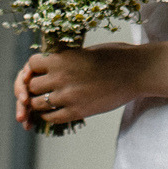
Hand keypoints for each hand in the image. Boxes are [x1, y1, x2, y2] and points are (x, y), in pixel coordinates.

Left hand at [13, 43, 138, 127]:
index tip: (39, 71)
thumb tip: (48, 67)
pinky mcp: (78, 111)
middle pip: (31, 86)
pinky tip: (54, 111)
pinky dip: (49, 116)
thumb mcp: (84, 51)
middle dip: (35, 87)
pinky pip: (51, 118)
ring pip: (38, 103)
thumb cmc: (114, 56)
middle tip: (42, 88)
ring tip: (47, 101)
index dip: (34, 68)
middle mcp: (61, 77)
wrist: (136, 71)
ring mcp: (68, 96)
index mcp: (62, 58)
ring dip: (40, 103)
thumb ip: (65, 59)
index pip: (31, 65)